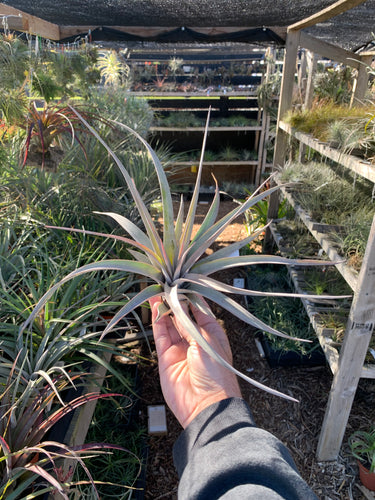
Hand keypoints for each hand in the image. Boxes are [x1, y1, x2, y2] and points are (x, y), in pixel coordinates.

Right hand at [149, 296, 241, 428]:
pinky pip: (160, 335)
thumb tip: (182, 303)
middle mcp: (195, 340)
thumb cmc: (216, 373)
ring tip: (158, 290)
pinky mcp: (166, 357)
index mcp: (212, 334)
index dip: (190, 297)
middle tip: (167, 283)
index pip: (199, 310)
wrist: (206, 406)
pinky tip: (155, 307)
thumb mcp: (206, 341)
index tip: (182, 283)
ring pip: (169, 323)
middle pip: (182, 316)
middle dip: (175, 300)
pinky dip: (157, 321)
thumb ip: (190, 322)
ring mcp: (180, 348)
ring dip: (164, 308)